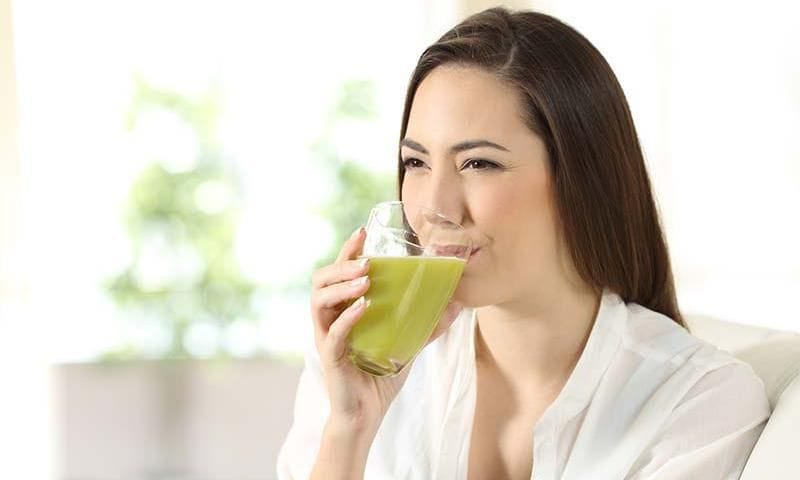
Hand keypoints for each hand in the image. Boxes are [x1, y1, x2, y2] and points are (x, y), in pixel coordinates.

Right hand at [309, 227, 463, 426]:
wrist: (366, 415)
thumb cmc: (380, 377)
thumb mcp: (408, 345)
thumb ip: (427, 325)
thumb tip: (456, 304)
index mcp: (343, 311)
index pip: (338, 273)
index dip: (347, 251)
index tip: (363, 231)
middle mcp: (330, 320)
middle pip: (321, 280)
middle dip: (341, 263)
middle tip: (366, 256)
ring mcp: (326, 338)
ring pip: (319, 301)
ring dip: (341, 285)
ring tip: (366, 278)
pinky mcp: (330, 358)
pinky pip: (332, 333)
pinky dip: (347, 317)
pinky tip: (364, 306)